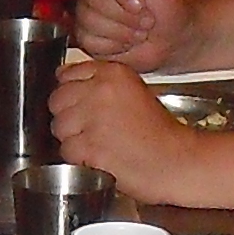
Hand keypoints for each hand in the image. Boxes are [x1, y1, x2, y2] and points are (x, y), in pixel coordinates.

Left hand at [47, 60, 198, 200]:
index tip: (82, 106)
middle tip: (92, 129)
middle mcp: (101, 91)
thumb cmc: (159, 132)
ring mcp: (94, 118)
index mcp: (113, 73)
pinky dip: (78, 158)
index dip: (71, 95)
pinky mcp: (91, 146)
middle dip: (69, 117)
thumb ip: (98, 80)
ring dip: (72, 139)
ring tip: (99, 144)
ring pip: (58, 127)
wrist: (176, 161)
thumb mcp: (133, 91)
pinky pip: (66, 150)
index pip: (66, 75)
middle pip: (57, 100)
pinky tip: (99, 157)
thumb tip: (62, 75)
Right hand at [70, 0, 187, 68]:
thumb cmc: (168, 10)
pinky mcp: (86, 36)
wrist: (172, 39)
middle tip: (147, 20)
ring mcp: (88, 12)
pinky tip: (127, 41)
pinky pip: (89, 40)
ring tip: (140, 31)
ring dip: (123, 31)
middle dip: (125, 15)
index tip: (140, 3)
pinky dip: (115, 45)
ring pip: (90, 20)